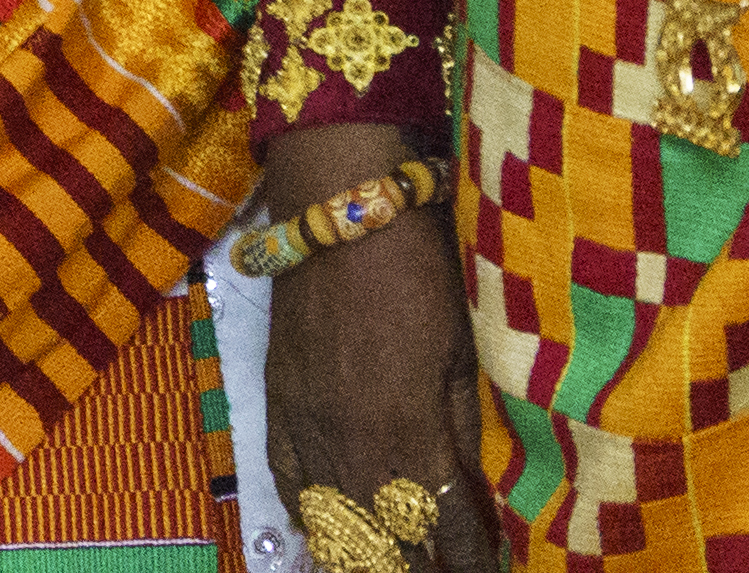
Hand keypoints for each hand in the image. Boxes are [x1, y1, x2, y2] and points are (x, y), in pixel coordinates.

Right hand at [260, 139, 494, 571]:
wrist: (339, 212)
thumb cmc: (418, 273)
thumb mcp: (460, 352)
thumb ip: (463, 429)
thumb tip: (475, 491)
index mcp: (405, 429)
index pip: (442, 525)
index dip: (468, 560)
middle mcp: (348, 439)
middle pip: (380, 539)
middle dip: (414, 567)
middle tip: (437, 571)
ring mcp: (304, 421)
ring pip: (330, 518)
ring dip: (362, 553)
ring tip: (386, 566)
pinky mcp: (275, 398)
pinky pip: (283, 476)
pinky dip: (306, 514)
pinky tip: (322, 532)